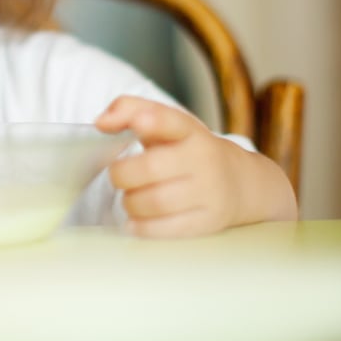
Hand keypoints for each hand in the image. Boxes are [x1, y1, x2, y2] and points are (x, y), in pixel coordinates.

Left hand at [95, 96, 252, 237]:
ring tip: (131, 197)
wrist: (239, 181)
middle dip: (122, 175)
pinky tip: (136, 220)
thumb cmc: (186, 150)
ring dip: (130, 203)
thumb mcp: (165, 123)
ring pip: (155, 202)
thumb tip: (101, 122)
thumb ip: (129, 111)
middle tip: (119, 176)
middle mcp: (203, 159)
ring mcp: (209, 192)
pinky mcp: (208, 221)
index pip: (171, 120)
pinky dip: (142, 227)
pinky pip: (166, 229)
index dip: (153, 120)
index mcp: (189, 130)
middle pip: (151, 168)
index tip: (138, 122)